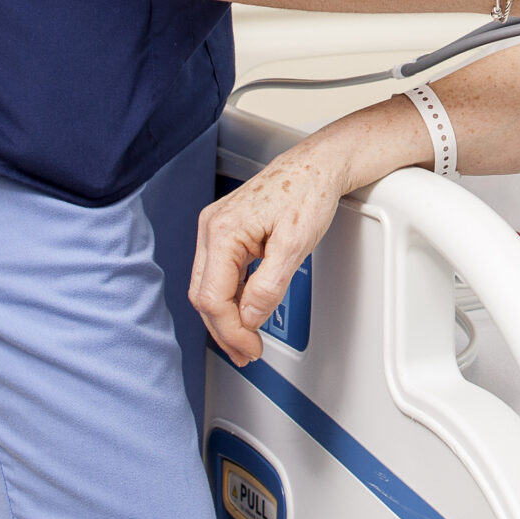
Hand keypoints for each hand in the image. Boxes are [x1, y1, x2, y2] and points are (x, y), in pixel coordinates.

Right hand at [189, 137, 349, 365]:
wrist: (316, 165)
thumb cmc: (308, 191)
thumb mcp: (295, 244)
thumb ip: (269, 286)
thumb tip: (249, 318)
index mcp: (223, 230)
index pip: (213, 298)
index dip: (231, 331)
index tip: (250, 348)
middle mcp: (211, 228)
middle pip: (203, 296)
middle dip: (224, 331)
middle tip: (247, 353)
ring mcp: (215, 229)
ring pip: (207, 287)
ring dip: (225, 318)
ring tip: (245, 341)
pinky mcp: (225, 231)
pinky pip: (218, 274)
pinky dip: (229, 299)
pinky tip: (242, 314)